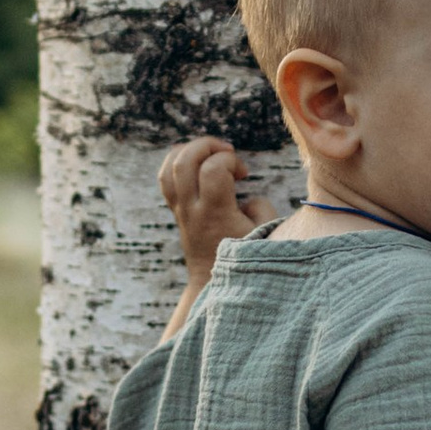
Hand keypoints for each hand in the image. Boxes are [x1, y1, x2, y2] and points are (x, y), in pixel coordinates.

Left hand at [159, 139, 270, 296]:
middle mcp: (192, 209)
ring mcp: (180, 209)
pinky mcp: (176, 210)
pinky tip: (199, 164)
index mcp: (215, 214)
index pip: (212, 169)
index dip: (230, 159)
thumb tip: (248, 196)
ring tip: (211, 153)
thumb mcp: (265, 236)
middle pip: (183, 161)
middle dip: (206, 145)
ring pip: (169, 167)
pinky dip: (179, 161)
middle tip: (227, 151)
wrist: (211, 284)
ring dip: (189, 150)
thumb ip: (261, 207)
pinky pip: (166, 177)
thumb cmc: (244, 261)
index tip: (244, 173)